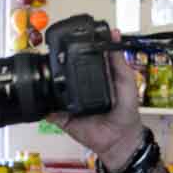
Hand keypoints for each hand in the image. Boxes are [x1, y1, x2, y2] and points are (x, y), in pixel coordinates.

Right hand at [50, 29, 145, 167]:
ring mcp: (69, 103)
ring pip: (54, 91)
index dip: (73, 51)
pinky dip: (46, 106)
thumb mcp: (126, 79)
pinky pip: (50, 111)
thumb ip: (119, 59)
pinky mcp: (63, 118)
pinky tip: (46, 99)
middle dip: (56, 66)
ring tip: (49, 75)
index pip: (78, 61)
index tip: (67, 40)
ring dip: (50, 84)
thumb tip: (114, 34)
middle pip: (62, 74)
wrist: (120, 138)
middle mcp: (79, 88)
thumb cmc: (126, 110)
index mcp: (92, 77)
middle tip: (53, 55)